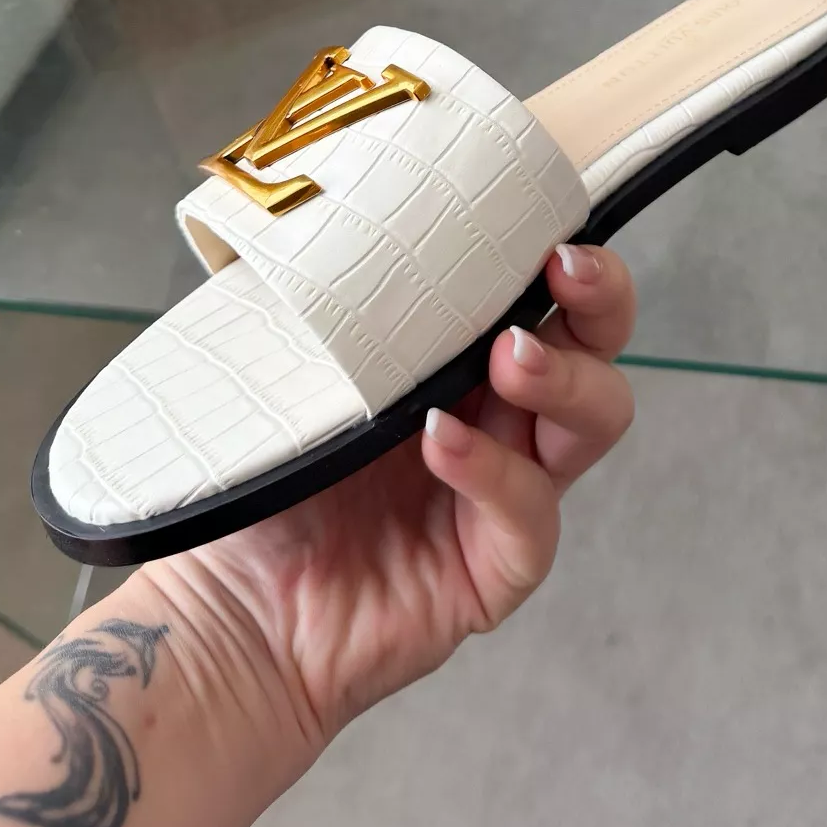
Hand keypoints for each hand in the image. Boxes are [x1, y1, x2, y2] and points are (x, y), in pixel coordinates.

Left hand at [143, 244, 635, 758]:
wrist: (226, 612)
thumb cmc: (259, 483)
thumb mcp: (298, 370)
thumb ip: (343, 307)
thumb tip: (355, 214)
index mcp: (460, 361)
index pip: (544, 297)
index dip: (569, 263)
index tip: (551, 232)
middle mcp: (501, 419)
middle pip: (599, 348)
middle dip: (600, 302)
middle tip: (564, 274)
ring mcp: (507, 493)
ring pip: (593, 421)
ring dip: (563, 378)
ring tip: (508, 360)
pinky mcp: (497, 567)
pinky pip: (529, 511)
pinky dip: (494, 471)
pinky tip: (444, 444)